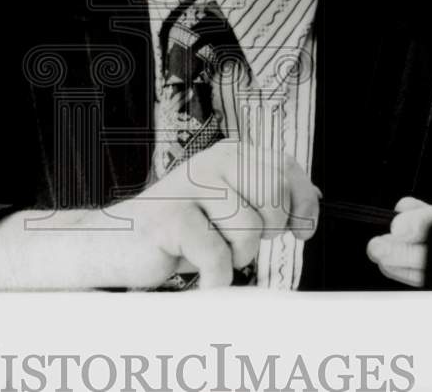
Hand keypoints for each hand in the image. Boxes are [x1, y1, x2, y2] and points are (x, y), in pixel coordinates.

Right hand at [88, 140, 320, 288]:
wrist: (118, 243)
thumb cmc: (179, 228)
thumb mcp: (228, 204)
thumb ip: (266, 194)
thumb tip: (312, 197)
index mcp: (232, 154)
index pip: (288, 169)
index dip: (303, 204)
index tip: (300, 229)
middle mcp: (213, 161)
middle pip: (274, 200)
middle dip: (265, 234)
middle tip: (235, 240)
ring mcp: (190, 186)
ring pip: (248, 232)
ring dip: (235, 257)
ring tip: (208, 250)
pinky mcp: (170, 218)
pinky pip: (217, 257)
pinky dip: (213, 277)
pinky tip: (196, 270)